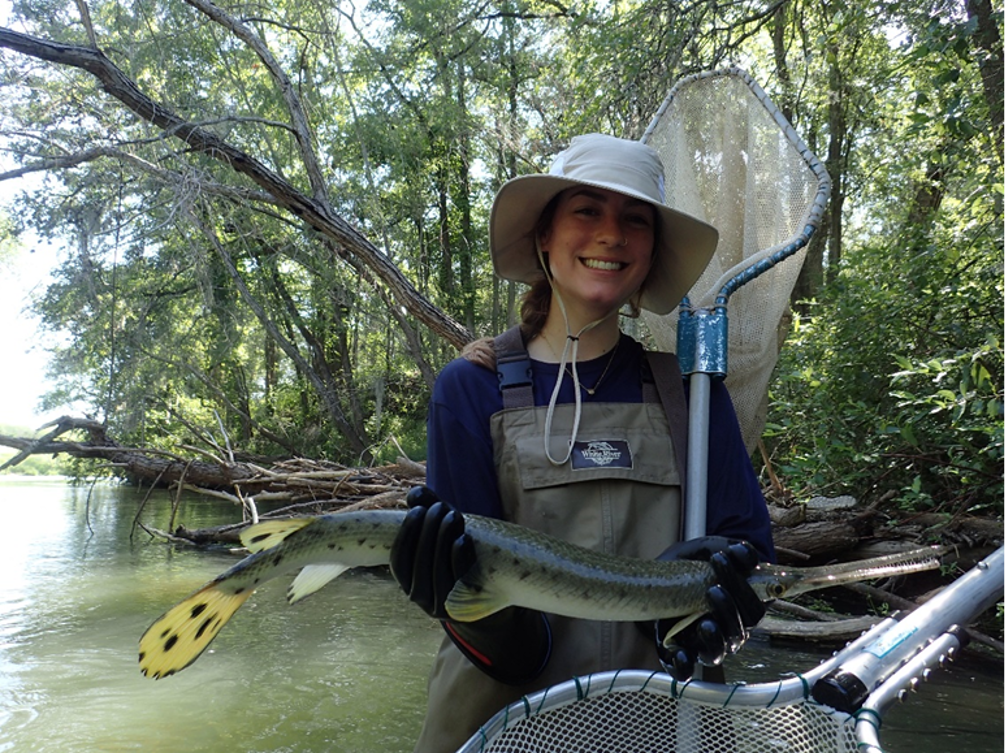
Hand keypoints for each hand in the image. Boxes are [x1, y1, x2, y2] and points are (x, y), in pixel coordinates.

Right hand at [389, 486, 550, 683]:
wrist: (488, 591)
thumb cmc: (457, 555)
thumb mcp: (441, 532)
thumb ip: (427, 510)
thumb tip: (414, 494)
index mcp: (408, 580)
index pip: (399, 560)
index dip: (405, 535)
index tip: (416, 509)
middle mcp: (419, 597)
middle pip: (419, 565)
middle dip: (427, 532)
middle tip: (439, 507)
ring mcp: (441, 606)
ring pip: (437, 574)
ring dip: (443, 542)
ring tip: (453, 515)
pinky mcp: (463, 608)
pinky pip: (458, 583)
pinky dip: (459, 559)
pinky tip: (463, 539)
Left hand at [653, 536, 764, 680]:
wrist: (649, 582)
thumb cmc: (684, 567)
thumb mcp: (701, 551)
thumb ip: (723, 547)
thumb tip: (745, 553)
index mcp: (737, 609)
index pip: (755, 609)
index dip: (745, 590)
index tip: (721, 561)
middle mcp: (724, 630)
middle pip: (739, 632)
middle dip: (729, 611)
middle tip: (711, 588)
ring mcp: (702, 644)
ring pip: (717, 653)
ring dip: (714, 639)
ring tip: (703, 621)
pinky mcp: (677, 653)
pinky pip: (685, 670)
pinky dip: (684, 665)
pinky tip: (680, 651)